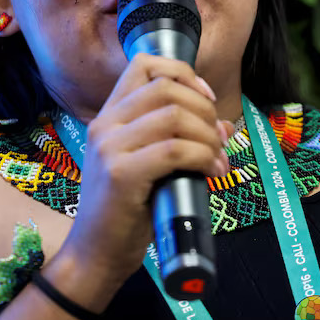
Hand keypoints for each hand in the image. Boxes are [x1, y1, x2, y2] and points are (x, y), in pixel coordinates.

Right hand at [62, 55, 230, 285]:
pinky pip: (175, 150)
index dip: (183, 73)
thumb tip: (224, 126)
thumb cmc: (125, 211)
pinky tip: (211, 173)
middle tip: (218, 140)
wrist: (95, 255)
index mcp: (109, 115)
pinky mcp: (120, 174)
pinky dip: (203, 157)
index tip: (206, 98)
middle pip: (167, 88)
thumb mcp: (150, 165)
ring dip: (208, 136)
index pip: (144, 64)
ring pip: (175, 117)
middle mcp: (105, 124)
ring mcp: (109, 147)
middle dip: (205, 110)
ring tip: (217, 160)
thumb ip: (179, 139)